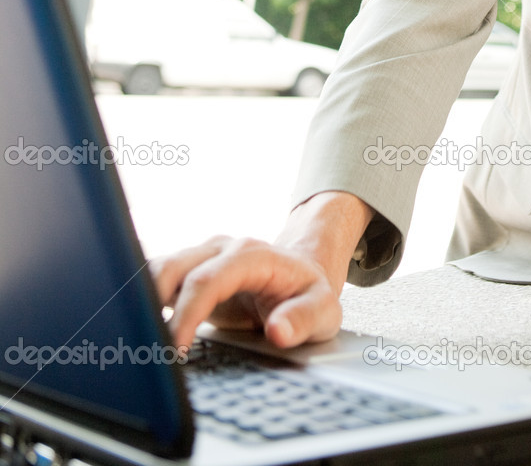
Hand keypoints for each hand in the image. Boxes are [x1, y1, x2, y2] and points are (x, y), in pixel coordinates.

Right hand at [150, 191, 373, 350]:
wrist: (302, 273)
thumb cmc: (309, 293)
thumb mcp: (323, 310)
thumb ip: (303, 319)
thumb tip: (278, 332)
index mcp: (253, 256)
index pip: (209, 279)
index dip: (188, 313)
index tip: (175, 348)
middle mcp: (223, 250)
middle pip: (174, 268)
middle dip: (152, 307)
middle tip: (147, 350)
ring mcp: (203, 256)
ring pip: (157, 269)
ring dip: (140, 301)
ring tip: (136, 342)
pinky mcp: (190, 270)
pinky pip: (155, 278)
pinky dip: (140, 299)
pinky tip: (137, 327)